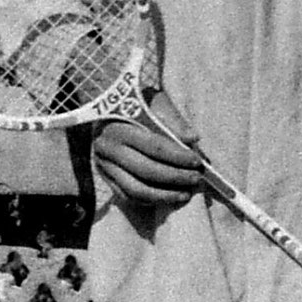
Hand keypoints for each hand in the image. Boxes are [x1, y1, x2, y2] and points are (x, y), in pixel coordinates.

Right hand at [93, 90, 205, 208]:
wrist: (107, 103)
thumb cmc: (135, 101)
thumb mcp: (154, 101)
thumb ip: (173, 120)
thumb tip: (193, 139)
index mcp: (119, 127)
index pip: (154, 147)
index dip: (178, 156)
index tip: (197, 162)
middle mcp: (107, 148)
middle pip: (146, 170)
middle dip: (175, 177)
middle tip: (196, 179)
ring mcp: (103, 166)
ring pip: (136, 190)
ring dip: (164, 195)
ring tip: (185, 193)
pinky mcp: (104, 177)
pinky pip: (127, 196)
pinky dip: (150, 200)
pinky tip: (167, 197)